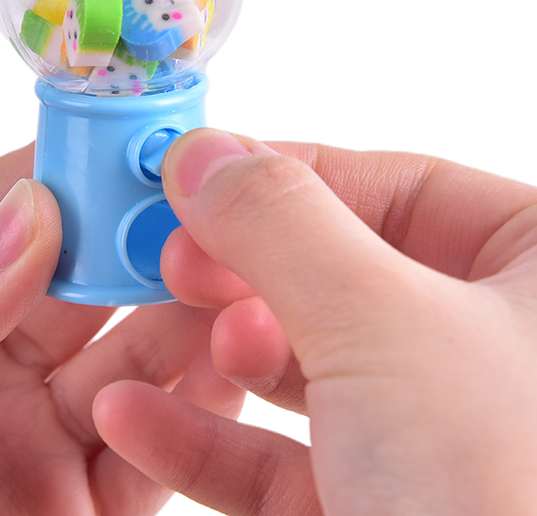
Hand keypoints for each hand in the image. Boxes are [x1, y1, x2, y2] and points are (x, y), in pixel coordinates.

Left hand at [0, 143, 240, 514]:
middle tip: (202, 204)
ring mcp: (39, 431)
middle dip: (142, 234)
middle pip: (84, 275)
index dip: (62, 170)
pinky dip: (200, 401)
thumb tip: (23, 215)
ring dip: (186, 309)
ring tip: (233, 275)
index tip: (125, 139)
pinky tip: (231, 364)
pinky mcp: (84, 498)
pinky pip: (157, 441)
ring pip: (135, 350)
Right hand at [94, 128, 536, 514]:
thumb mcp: (382, 327)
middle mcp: (493, 349)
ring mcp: (437, 437)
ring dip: (210, 350)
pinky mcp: (381, 511)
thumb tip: (201, 151)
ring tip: (148, 337)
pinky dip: (202, 438)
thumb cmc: (507, 501)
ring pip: (301, 363)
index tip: (187, 174)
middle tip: (160, 256)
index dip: (280, 172)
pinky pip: (279, 458)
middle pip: (334, 269)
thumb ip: (281, 221)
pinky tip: (132, 418)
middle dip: (237, 267)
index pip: (390, 182)